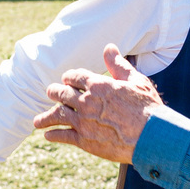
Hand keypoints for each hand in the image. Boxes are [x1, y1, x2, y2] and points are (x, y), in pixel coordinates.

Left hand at [34, 44, 163, 163]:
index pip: (74, 76)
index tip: (66, 79)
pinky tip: (48, 134)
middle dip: (54, 92)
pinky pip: (63, 135)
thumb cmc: (147, 107)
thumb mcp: (135, 80)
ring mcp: (83, 122)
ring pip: (57, 115)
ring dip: (45, 117)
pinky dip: (53, 134)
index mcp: (98, 85)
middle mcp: (86, 102)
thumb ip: (118, 65)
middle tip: (51, 92)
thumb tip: (108, 47)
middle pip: (61, 94)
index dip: (68, 77)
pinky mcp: (84, 141)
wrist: (152, 136)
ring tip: (37, 121)